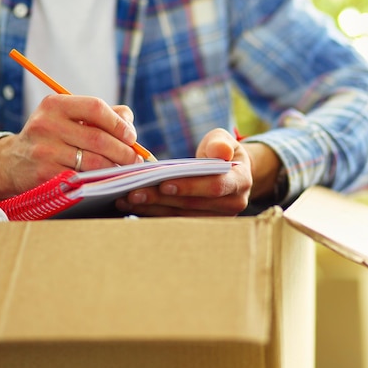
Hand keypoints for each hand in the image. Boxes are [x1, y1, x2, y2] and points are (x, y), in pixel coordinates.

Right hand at [0, 95, 141, 201]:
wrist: (13, 163)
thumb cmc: (54, 137)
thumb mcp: (70, 118)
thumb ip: (103, 116)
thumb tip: (130, 126)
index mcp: (55, 105)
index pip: (95, 107)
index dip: (118, 123)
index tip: (131, 137)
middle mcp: (46, 125)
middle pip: (99, 138)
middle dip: (124, 151)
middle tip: (136, 160)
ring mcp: (44, 151)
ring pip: (94, 162)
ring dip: (115, 168)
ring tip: (124, 171)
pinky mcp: (44, 175)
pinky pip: (83, 179)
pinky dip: (100, 181)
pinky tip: (107, 181)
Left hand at [116, 128, 252, 216]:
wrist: (230, 173)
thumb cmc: (222, 152)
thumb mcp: (224, 140)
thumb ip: (220, 143)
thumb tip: (220, 152)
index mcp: (240, 182)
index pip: (215, 187)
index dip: (190, 186)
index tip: (163, 183)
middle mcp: (232, 205)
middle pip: (192, 205)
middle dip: (161, 199)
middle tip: (133, 192)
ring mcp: (217, 219)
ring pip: (181, 217)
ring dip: (152, 209)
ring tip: (126, 200)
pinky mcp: (202, 226)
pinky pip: (175, 222)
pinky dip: (152, 214)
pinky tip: (132, 207)